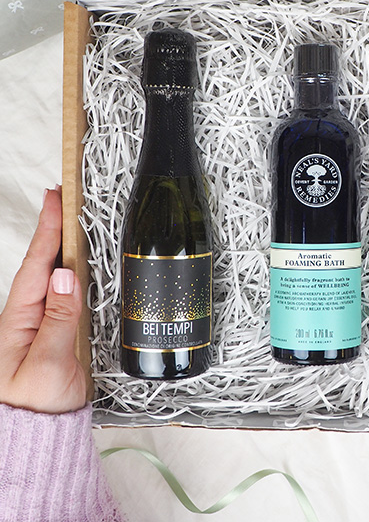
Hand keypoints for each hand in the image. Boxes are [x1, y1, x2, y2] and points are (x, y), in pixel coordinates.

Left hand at [0, 187, 85, 413]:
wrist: (37, 438)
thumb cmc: (35, 408)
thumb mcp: (45, 364)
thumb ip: (57, 320)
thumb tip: (66, 276)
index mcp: (19, 319)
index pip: (37, 264)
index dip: (48, 229)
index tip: (56, 198)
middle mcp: (28, 317)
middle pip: (44, 263)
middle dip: (54, 228)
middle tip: (65, 197)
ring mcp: (42, 325)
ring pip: (55, 277)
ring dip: (64, 246)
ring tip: (74, 220)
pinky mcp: (58, 334)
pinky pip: (66, 295)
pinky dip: (75, 272)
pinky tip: (82, 264)